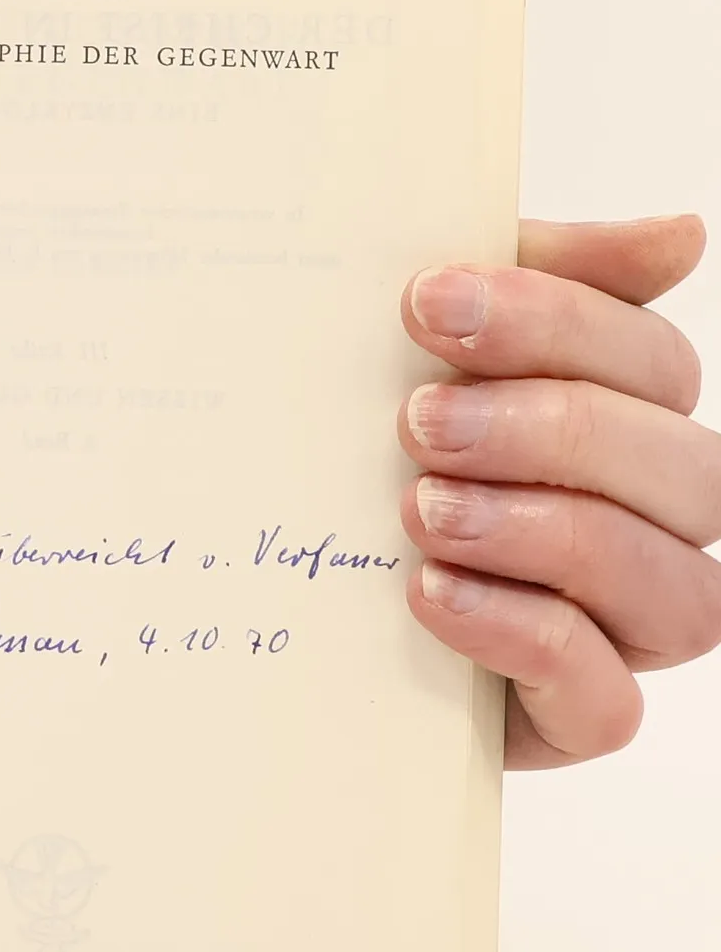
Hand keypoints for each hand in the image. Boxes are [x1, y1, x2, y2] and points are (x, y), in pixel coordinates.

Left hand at [398, 213, 716, 767]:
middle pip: (689, 471)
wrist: (272, 593)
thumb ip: (539, 277)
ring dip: (546, 535)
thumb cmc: (361, 450)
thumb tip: (683, 235)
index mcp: (627, 421)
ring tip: (421, 509)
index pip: (654, 363)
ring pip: (675, 591)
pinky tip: (432, 591)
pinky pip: (606, 699)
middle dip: (552, 430)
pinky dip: (522, 635)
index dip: (556, 323)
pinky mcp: (572, 717)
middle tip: (418, 420)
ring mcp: (624, 628)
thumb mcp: (422, 349)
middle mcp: (651, 523)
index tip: (425, 302)